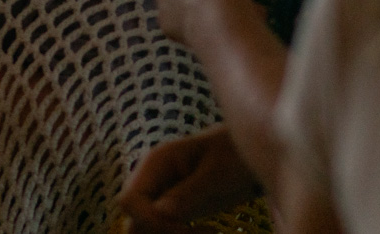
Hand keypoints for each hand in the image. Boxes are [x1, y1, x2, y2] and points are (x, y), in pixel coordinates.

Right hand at [118, 125, 258, 232]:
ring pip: (145, 231)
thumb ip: (189, 193)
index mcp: (156, 162)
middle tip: (202, 232)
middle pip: (133, 221)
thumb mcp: (218, 174)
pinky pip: (162, 232)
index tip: (186, 229)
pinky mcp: (172, 210)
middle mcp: (151, 180)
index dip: (150, 222)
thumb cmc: (236, 155)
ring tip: (209, 232)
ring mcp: (159, 196)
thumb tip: (158, 213)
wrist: (250, 153)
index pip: (129, 201)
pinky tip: (209, 231)